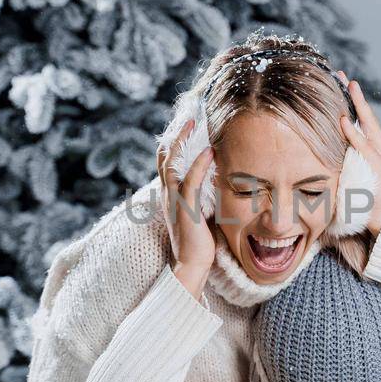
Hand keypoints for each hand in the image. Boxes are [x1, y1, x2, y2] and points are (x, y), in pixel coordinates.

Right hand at [157, 118, 215, 297]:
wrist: (191, 265)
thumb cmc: (199, 242)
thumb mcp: (200, 212)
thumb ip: (202, 196)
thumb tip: (217, 180)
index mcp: (169, 195)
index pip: (166, 162)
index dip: (173, 143)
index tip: (186, 126)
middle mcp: (167, 194)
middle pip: (164, 156)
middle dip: (174, 134)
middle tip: (188, 116)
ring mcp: (173, 200)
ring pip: (171, 162)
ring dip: (182, 140)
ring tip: (193, 123)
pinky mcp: (186, 207)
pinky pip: (191, 179)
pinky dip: (199, 163)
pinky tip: (209, 150)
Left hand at [336, 70, 380, 236]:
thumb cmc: (367, 198)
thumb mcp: (357, 173)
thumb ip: (349, 158)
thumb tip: (328, 148)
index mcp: (376, 147)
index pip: (363, 119)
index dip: (354, 100)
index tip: (343, 83)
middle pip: (367, 116)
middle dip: (356, 96)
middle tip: (344, 77)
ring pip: (367, 126)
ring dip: (356, 107)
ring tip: (347, 89)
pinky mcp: (378, 166)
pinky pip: (362, 146)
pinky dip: (353, 133)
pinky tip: (343, 121)